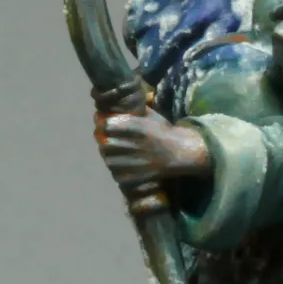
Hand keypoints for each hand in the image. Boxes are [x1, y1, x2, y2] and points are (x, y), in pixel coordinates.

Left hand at [94, 108, 210, 187]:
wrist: (181, 152)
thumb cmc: (163, 131)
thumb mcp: (149, 115)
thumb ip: (131, 111)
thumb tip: (108, 107)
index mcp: (137, 127)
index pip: (107, 125)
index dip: (101, 124)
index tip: (102, 124)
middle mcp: (136, 144)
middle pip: (105, 144)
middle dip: (103, 141)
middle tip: (106, 141)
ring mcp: (137, 162)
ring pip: (109, 161)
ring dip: (109, 157)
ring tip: (113, 154)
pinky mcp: (139, 176)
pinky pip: (118, 176)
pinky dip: (117, 171)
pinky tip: (122, 167)